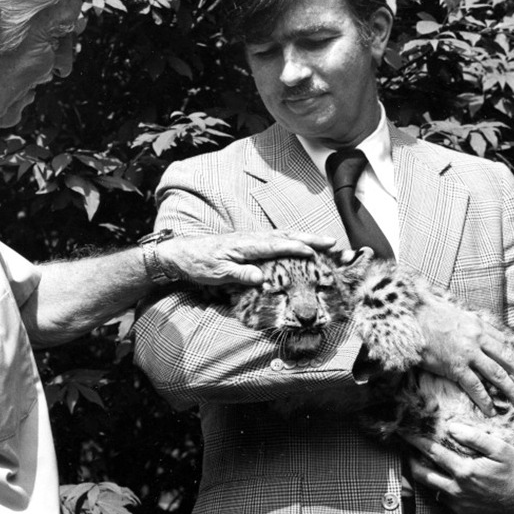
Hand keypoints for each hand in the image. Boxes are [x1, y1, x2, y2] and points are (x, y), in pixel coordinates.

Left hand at [158, 231, 336, 285]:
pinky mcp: (248, 242)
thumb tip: (261, 277)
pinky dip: (290, 239)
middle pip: (285, 236)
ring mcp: (250, 238)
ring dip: (304, 237)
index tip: (314, 252)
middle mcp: (251, 238)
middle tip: (332, 241)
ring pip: (282, 235)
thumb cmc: (199, 264)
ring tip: (324, 241)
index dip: (296, 248)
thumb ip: (240, 274)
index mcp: (246, 245)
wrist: (182, 253)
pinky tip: (298, 242)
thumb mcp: (218, 273)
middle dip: (310, 239)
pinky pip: (275, 239)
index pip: (276, 245)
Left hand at [407, 420, 513, 513]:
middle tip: (405, 448)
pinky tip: (440, 475)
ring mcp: (458, 503)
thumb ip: (475, 438)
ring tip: (417, 460)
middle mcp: (457, 490)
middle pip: (422, 473)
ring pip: (430, 487)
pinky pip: (442, 497)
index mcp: (465, 472)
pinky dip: (437, 486)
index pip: (432, 452)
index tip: (405, 433)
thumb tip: (452, 428)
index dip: (417, 441)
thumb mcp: (501, 449)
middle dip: (410, 459)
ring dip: (422, 473)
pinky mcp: (462, 512)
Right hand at [415, 295, 513, 415]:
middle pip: (507, 359)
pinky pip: (475, 386)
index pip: (504, 343)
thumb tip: (468, 330)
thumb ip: (465, 324)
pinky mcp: (455, 366)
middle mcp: (478, 338)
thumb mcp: (452, 314)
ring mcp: (468, 353)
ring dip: (512, 390)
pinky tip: (491, 411)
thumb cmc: (426, 315)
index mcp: (478, 325)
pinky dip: (484, 400)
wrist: (410, 318)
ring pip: (497, 374)